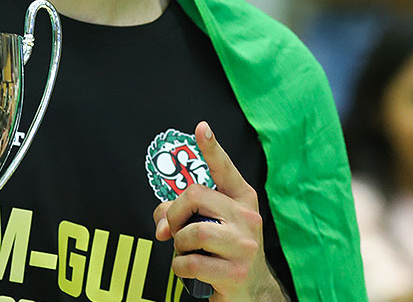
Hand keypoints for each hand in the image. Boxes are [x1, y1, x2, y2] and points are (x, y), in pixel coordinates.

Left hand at [153, 122, 284, 301]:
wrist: (252, 293)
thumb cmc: (226, 253)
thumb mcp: (211, 226)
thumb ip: (184, 214)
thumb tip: (160, 222)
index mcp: (243, 200)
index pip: (225, 169)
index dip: (212, 148)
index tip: (201, 128)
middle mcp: (248, 218)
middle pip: (195, 196)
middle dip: (173, 214)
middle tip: (172, 231)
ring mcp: (244, 246)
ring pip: (191, 232)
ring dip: (178, 245)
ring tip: (186, 252)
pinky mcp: (236, 273)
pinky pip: (190, 263)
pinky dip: (180, 268)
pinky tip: (190, 271)